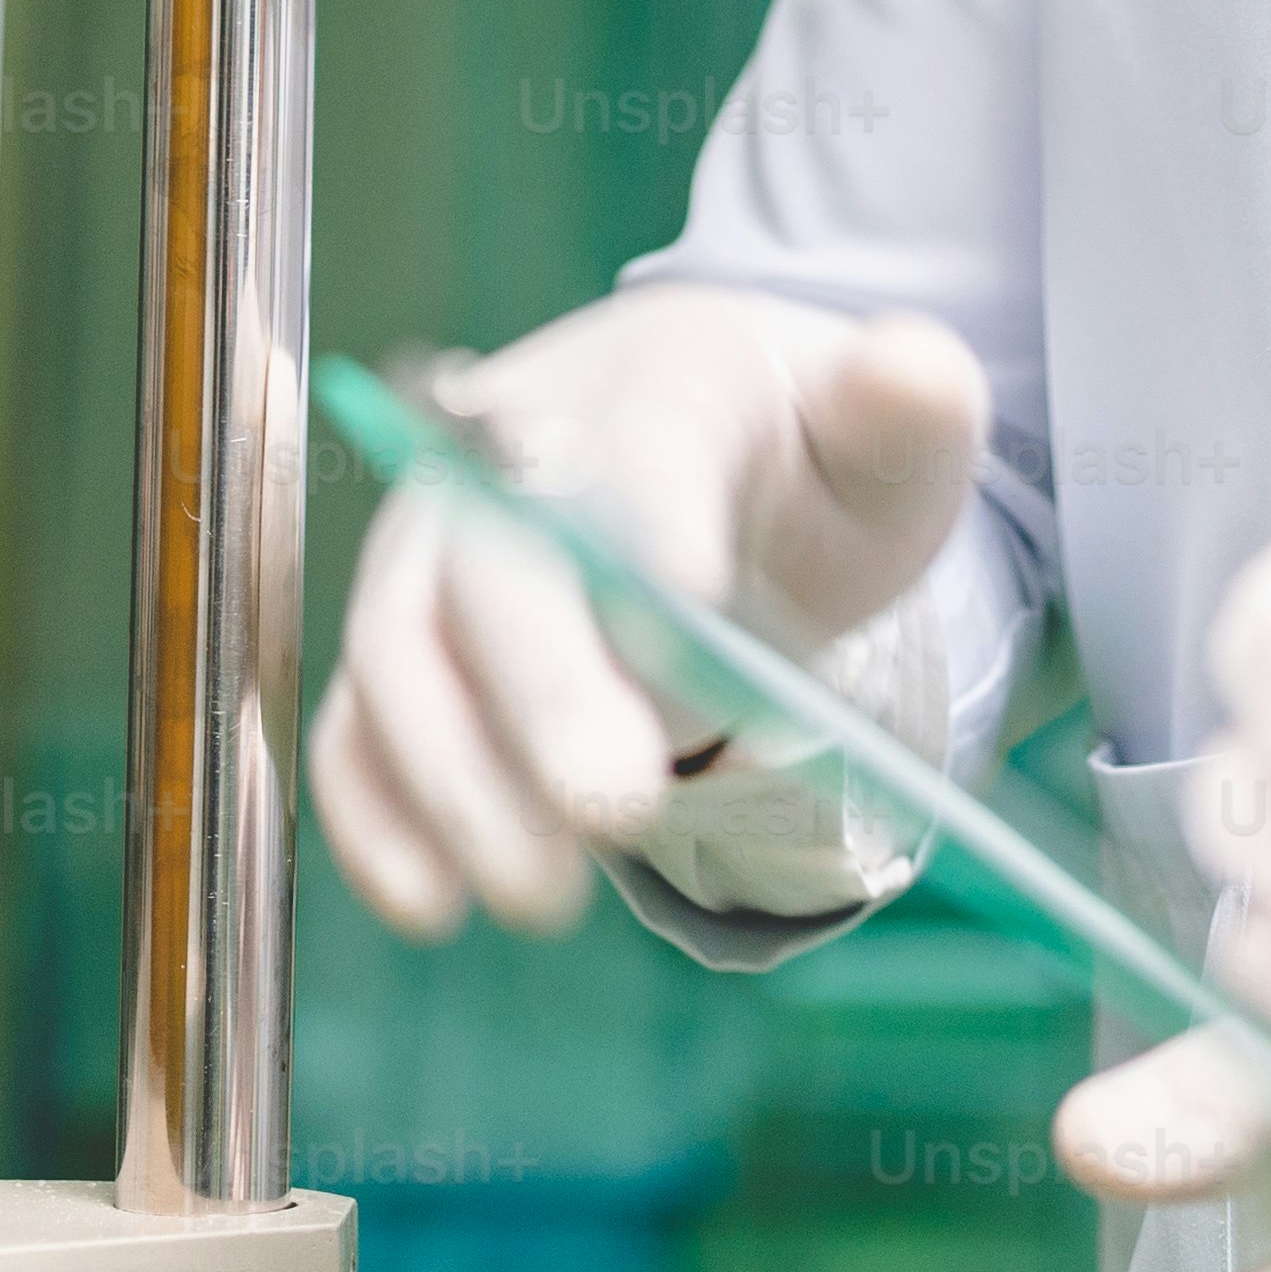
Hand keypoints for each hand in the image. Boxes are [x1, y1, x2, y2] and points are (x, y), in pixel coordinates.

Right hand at [307, 286, 988, 940]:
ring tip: (546, 897)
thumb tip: (914, 365)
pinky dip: (376, 817)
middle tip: (612, 804)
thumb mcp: (887, 442)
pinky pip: (355, 729)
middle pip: (500, 561)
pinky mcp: (404, 651)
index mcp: (652, 387)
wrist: (713, 459)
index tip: (687, 606)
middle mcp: (508, 456)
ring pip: (404, 652)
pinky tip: (433, 906)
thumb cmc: (806, 463)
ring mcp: (436, 552)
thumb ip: (910, 411)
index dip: (653, 519)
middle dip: (547, 689)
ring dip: (457, 780)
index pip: (641, 444)